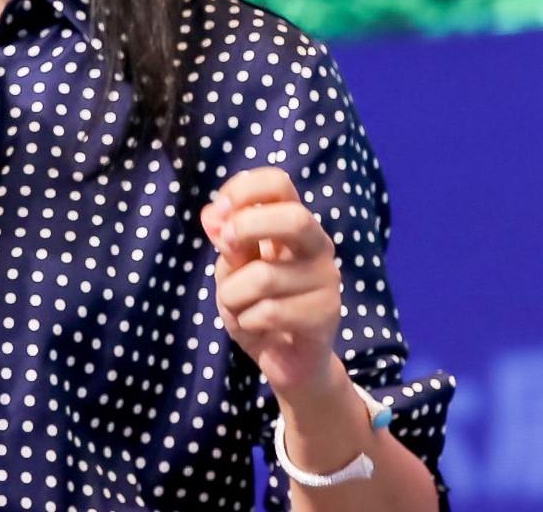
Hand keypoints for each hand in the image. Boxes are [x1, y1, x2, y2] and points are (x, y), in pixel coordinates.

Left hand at [201, 167, 342, 400]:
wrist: (285, 360)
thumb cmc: (256, 304)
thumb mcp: (231, 270)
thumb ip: (227, 243)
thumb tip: (215, 219)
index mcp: (292, 224)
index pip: (279, 183)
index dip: (243, 190)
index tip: (219, 211)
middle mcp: (317, 245)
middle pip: (294, 218)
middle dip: (248, 229)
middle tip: (227, 250)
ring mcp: (327, 280)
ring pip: (264, 276)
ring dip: (233, 295)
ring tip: (238, 307)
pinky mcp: (327, 315)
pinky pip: (270, 312)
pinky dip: (247, 320)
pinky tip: (256, 326)